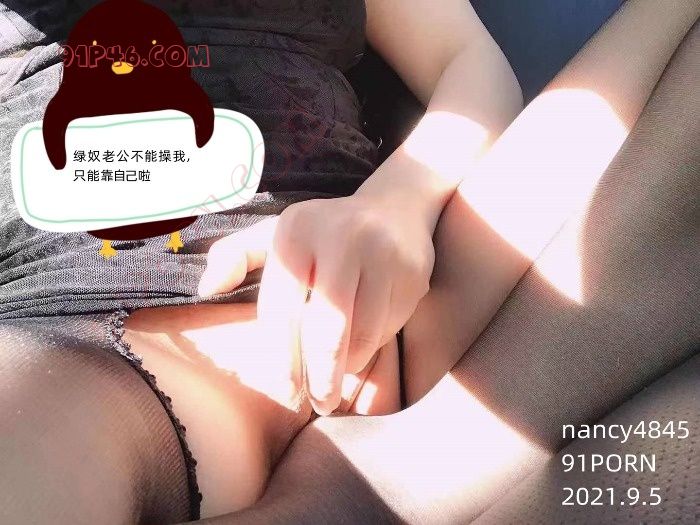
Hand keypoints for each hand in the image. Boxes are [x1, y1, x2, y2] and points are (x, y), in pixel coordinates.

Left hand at [198, 193, 434, 414]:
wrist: (397, 207)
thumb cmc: (324, 231)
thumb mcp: (275, 233)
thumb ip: (235, 256)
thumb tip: (206, 288)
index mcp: (296, 230)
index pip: (283, 307)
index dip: (283, 356)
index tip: (286, 389)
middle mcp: (342, 238)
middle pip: (327, 327)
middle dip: (321, 375)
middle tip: (318, 404)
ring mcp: (382, 255)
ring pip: (363, 333)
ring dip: (349, 366)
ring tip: (338, 380)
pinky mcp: (411, 273)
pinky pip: (389, 327)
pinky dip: (374, 346)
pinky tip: (362, 348)